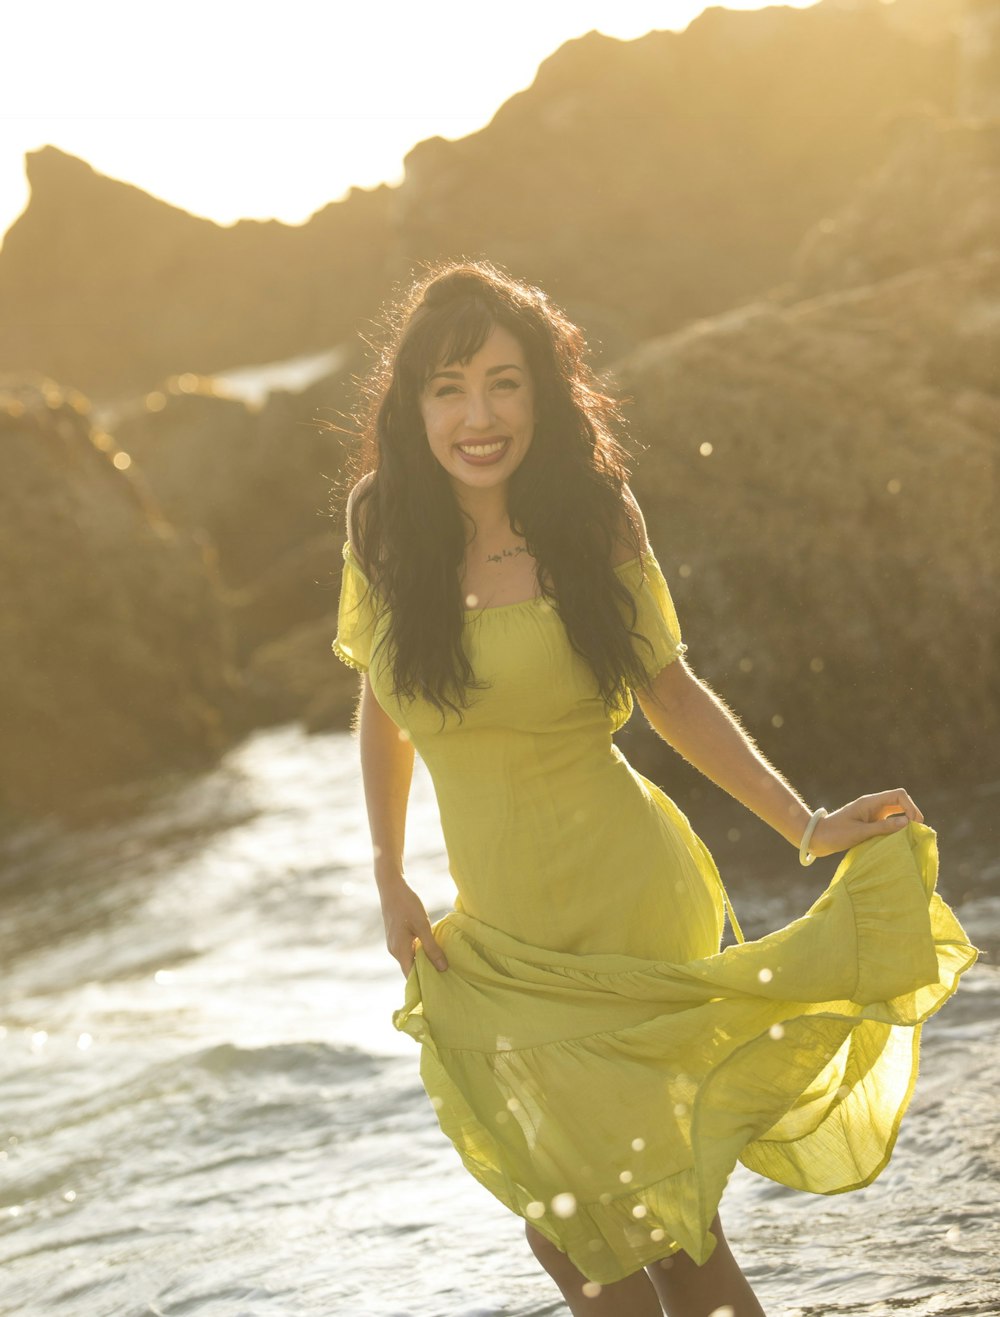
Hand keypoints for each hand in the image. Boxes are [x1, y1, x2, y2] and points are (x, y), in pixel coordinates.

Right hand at [379, 879, 448, 976]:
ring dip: (424, 963)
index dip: (423, 984)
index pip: (411, 976)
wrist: (391, 887)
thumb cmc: (407, 904)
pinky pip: (409, 951)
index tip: (438, 990)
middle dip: (426, 974)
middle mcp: (395, 950)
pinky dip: (420, 953)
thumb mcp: (422, 926)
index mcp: (400, 951)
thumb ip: (432, 948)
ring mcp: (394, 944)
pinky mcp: (397, 937)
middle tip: (445, 979)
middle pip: (410, 969)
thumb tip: (443, 968)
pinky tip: (432, 950)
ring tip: (442, 966)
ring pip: (410, 959)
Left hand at [807, 789, 924, 858]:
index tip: (914, 823)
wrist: (817, 838)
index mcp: (870, 802)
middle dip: (912, 814)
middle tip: (917, 832)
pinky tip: (900, 840)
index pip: (899, 795)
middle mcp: (873, 805)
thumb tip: (907, 823)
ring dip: (905, 822)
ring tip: (912, 836)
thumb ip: (883, 827)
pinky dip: (897, 828)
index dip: (911, 806)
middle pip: (900, 802)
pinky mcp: (870, 823)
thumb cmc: (835, 834)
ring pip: (896, 812)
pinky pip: (889, 822)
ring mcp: (872, 814)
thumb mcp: (860, 832)